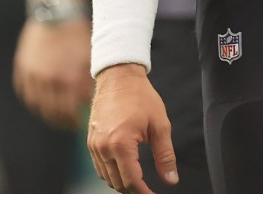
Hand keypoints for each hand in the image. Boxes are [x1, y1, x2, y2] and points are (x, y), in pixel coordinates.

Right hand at [14, 16, 93, 128]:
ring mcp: (33, 73)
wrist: (56, 12)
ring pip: (36, 105)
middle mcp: (49, 79)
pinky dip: (32, 99)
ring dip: (45, 114)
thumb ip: (87, 85)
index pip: (68, 113)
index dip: (73, 121)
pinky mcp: (22, 66)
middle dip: (61, 121)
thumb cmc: (78, 36)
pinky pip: (24, 91)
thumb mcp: (89, 59)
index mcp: (68, 79)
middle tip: (68, 122)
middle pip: (51, 113)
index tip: (78, 122)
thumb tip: (86, 105)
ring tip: (55, 115)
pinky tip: (41, 101)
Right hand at [88, 64, 177, 192]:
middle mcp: (103, 146)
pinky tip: (125, 169)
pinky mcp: (91, 140)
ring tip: (139, 181)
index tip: (154, 195)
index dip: (145, 193)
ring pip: (107, 177)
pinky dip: (111, 173)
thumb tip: (171, 180)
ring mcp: (94, 144)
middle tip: (149, 190)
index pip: (132, 181)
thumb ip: (165, 156)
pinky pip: (99, 166)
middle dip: (134, 190)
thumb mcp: (160, 125)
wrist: (118, 76)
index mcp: (121, 143)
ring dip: (122, 183)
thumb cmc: (140, 96)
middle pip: (118, 183)